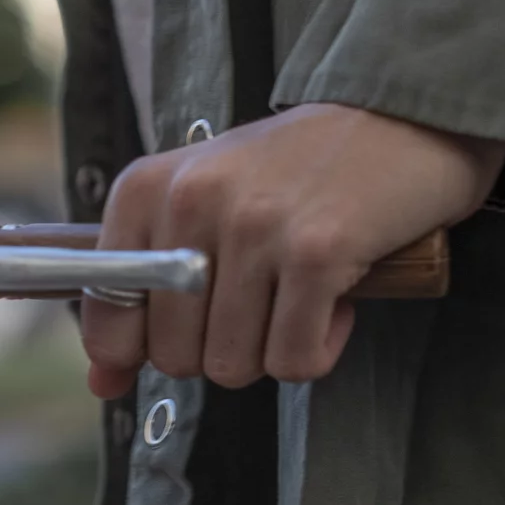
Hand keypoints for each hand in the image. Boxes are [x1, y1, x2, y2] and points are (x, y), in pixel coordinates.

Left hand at [81, 104, 504, 395]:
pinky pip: (295, 361)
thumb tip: (105, 383)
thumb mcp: (203, 208)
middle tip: (261, 305)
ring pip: (233, 366)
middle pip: (174, 355)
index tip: (182, 336)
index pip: (106, 313)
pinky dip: (319, 349)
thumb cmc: (295, 174)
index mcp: (146, 188)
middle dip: (221, 350)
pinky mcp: (317, 252)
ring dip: (273, 350)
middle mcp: (191, 201)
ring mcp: (254, 226)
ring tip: (298, 296)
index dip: (136, 350)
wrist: (400, 120)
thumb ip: (146, 291)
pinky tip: (334, 303)